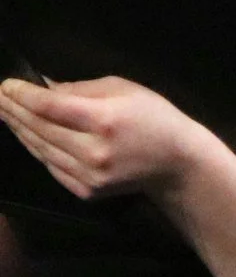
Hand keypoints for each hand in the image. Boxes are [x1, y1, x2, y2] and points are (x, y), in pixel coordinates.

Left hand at [0, 76, 211, 199]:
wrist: (177, 163)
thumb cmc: (155, 117)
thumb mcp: (126, 89)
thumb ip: (82, 89)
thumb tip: (45, 88)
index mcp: (104, 120)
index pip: (50, 106)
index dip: (24, 96)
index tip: (5, 85)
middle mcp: (92, 150)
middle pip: (40, 128)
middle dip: (15, 110)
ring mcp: (87, 174)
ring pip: (40, 149)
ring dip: (19, 130)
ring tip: (5, 114)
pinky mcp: (85, 191)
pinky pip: (51, 166)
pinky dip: (36, 149)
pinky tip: (26, 135)